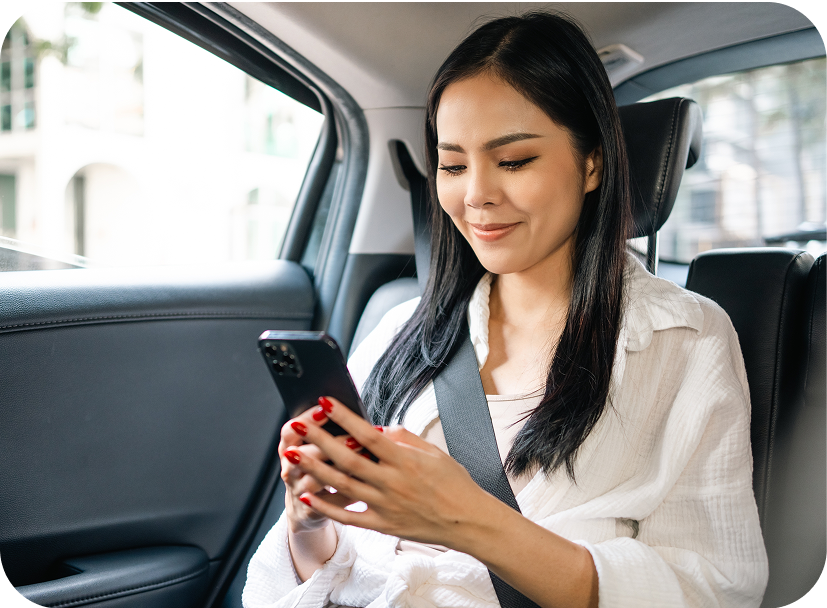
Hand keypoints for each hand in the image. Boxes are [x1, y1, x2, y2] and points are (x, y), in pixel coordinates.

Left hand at [286, 396, 495, 548]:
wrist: (468, 522)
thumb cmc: (454, 484)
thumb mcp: (433, 451)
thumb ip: (402, 438)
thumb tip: (375, 428)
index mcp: (405, 460)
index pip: (367, 433)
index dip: (343, 417)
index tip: (325, 402)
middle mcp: (392, 482)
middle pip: (347, 458)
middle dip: (318, 440)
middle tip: (296, 425)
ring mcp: (385, 505)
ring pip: (342, 485)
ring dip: (314, 469)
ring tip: (292, 456)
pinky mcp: (383, 525)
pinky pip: (349, 516)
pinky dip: (327, 507)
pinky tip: (308, 496)